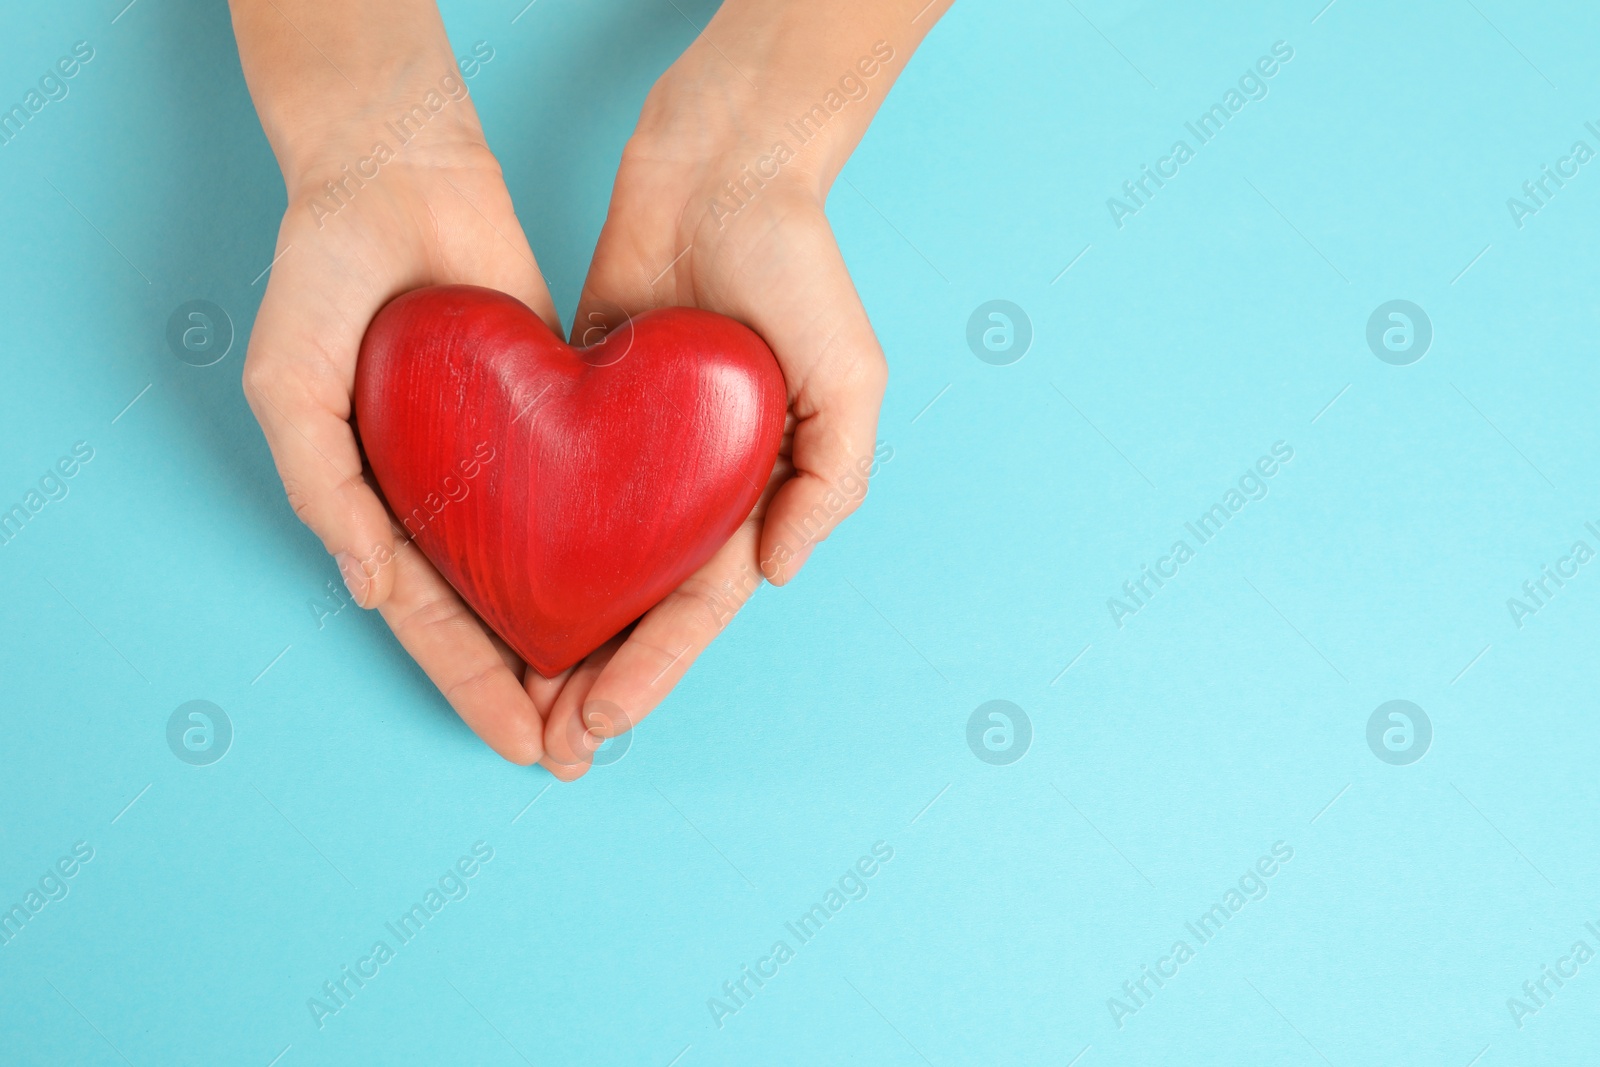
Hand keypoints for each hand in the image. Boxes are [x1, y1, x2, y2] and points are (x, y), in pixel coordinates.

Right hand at [239, 57, 559, 764]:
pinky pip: (585, 497)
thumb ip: (320, 482)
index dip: (472, 686)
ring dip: (578, 640)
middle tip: (582, 752)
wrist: (400, 167)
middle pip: (494, 613)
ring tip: (622, 703)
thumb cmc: (325, 271)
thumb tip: (371, 587)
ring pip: (544, 571)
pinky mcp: (551, 415)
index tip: (521, 744)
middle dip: (533, 687)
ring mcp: (498, 459)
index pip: (430, 618)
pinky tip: (648, 597)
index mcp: (373, 500)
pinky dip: (609, 552)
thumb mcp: (290, 377)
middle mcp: (441, 494)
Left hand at [529, 25, 899, 778]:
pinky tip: (481, 587)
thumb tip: (777, 574)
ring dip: (555, 630)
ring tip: (511, 694)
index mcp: (757, 491)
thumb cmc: (798, 270)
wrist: (720, 168)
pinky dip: (520, 541)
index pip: (698, 604)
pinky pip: (545, 485)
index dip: (655, 668)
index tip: (601, 720)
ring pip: (586, 560)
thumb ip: (831, 481)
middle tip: (549, 742)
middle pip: (637, 601)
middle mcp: (692, 484)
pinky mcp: (579, 403)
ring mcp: (633, 450)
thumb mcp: (850, 378)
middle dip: (599, 675)